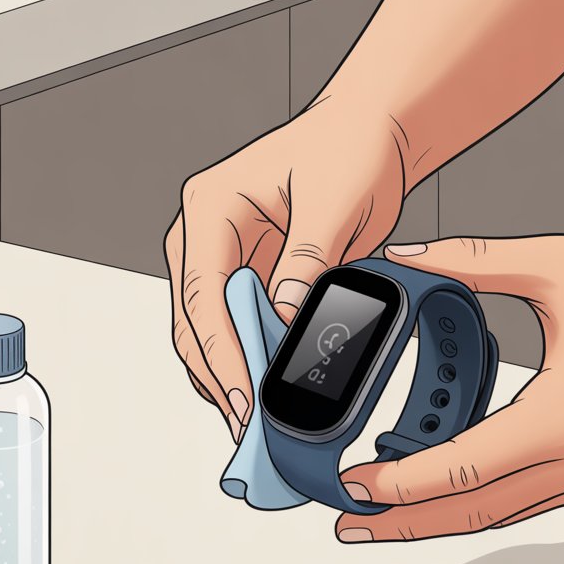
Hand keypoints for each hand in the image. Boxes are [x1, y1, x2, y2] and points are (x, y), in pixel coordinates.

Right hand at [164, 99, 407, 440]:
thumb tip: (286, 320)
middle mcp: (204, 238)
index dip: (221, 355)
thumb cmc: (347, 150)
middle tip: (249, 428)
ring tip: (259, 425)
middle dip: (220, 380)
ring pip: (210, 336)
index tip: (242, 400)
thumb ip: (306, 263)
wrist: (368, 134)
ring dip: (232, 379)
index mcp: (210, 209)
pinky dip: (253, 365)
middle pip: (195, 325)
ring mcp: (223, 261)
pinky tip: (273, 395)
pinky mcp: (249, 280)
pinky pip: (241, 332)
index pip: (203, 297)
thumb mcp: (333, 204)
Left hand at [334, 235, 563, 542]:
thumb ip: (472, 261)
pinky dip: (476, 503)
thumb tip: (408, 255)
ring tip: (382, 516)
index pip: (461, 470)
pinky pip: (523, 503)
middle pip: (471, 512)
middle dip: (403, 522)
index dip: (400, 484)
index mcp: (562, 418)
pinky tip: (443, 494)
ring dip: (436, 519)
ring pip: (497, 515)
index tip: (352, 483)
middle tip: (348, 524)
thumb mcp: (556, 265)